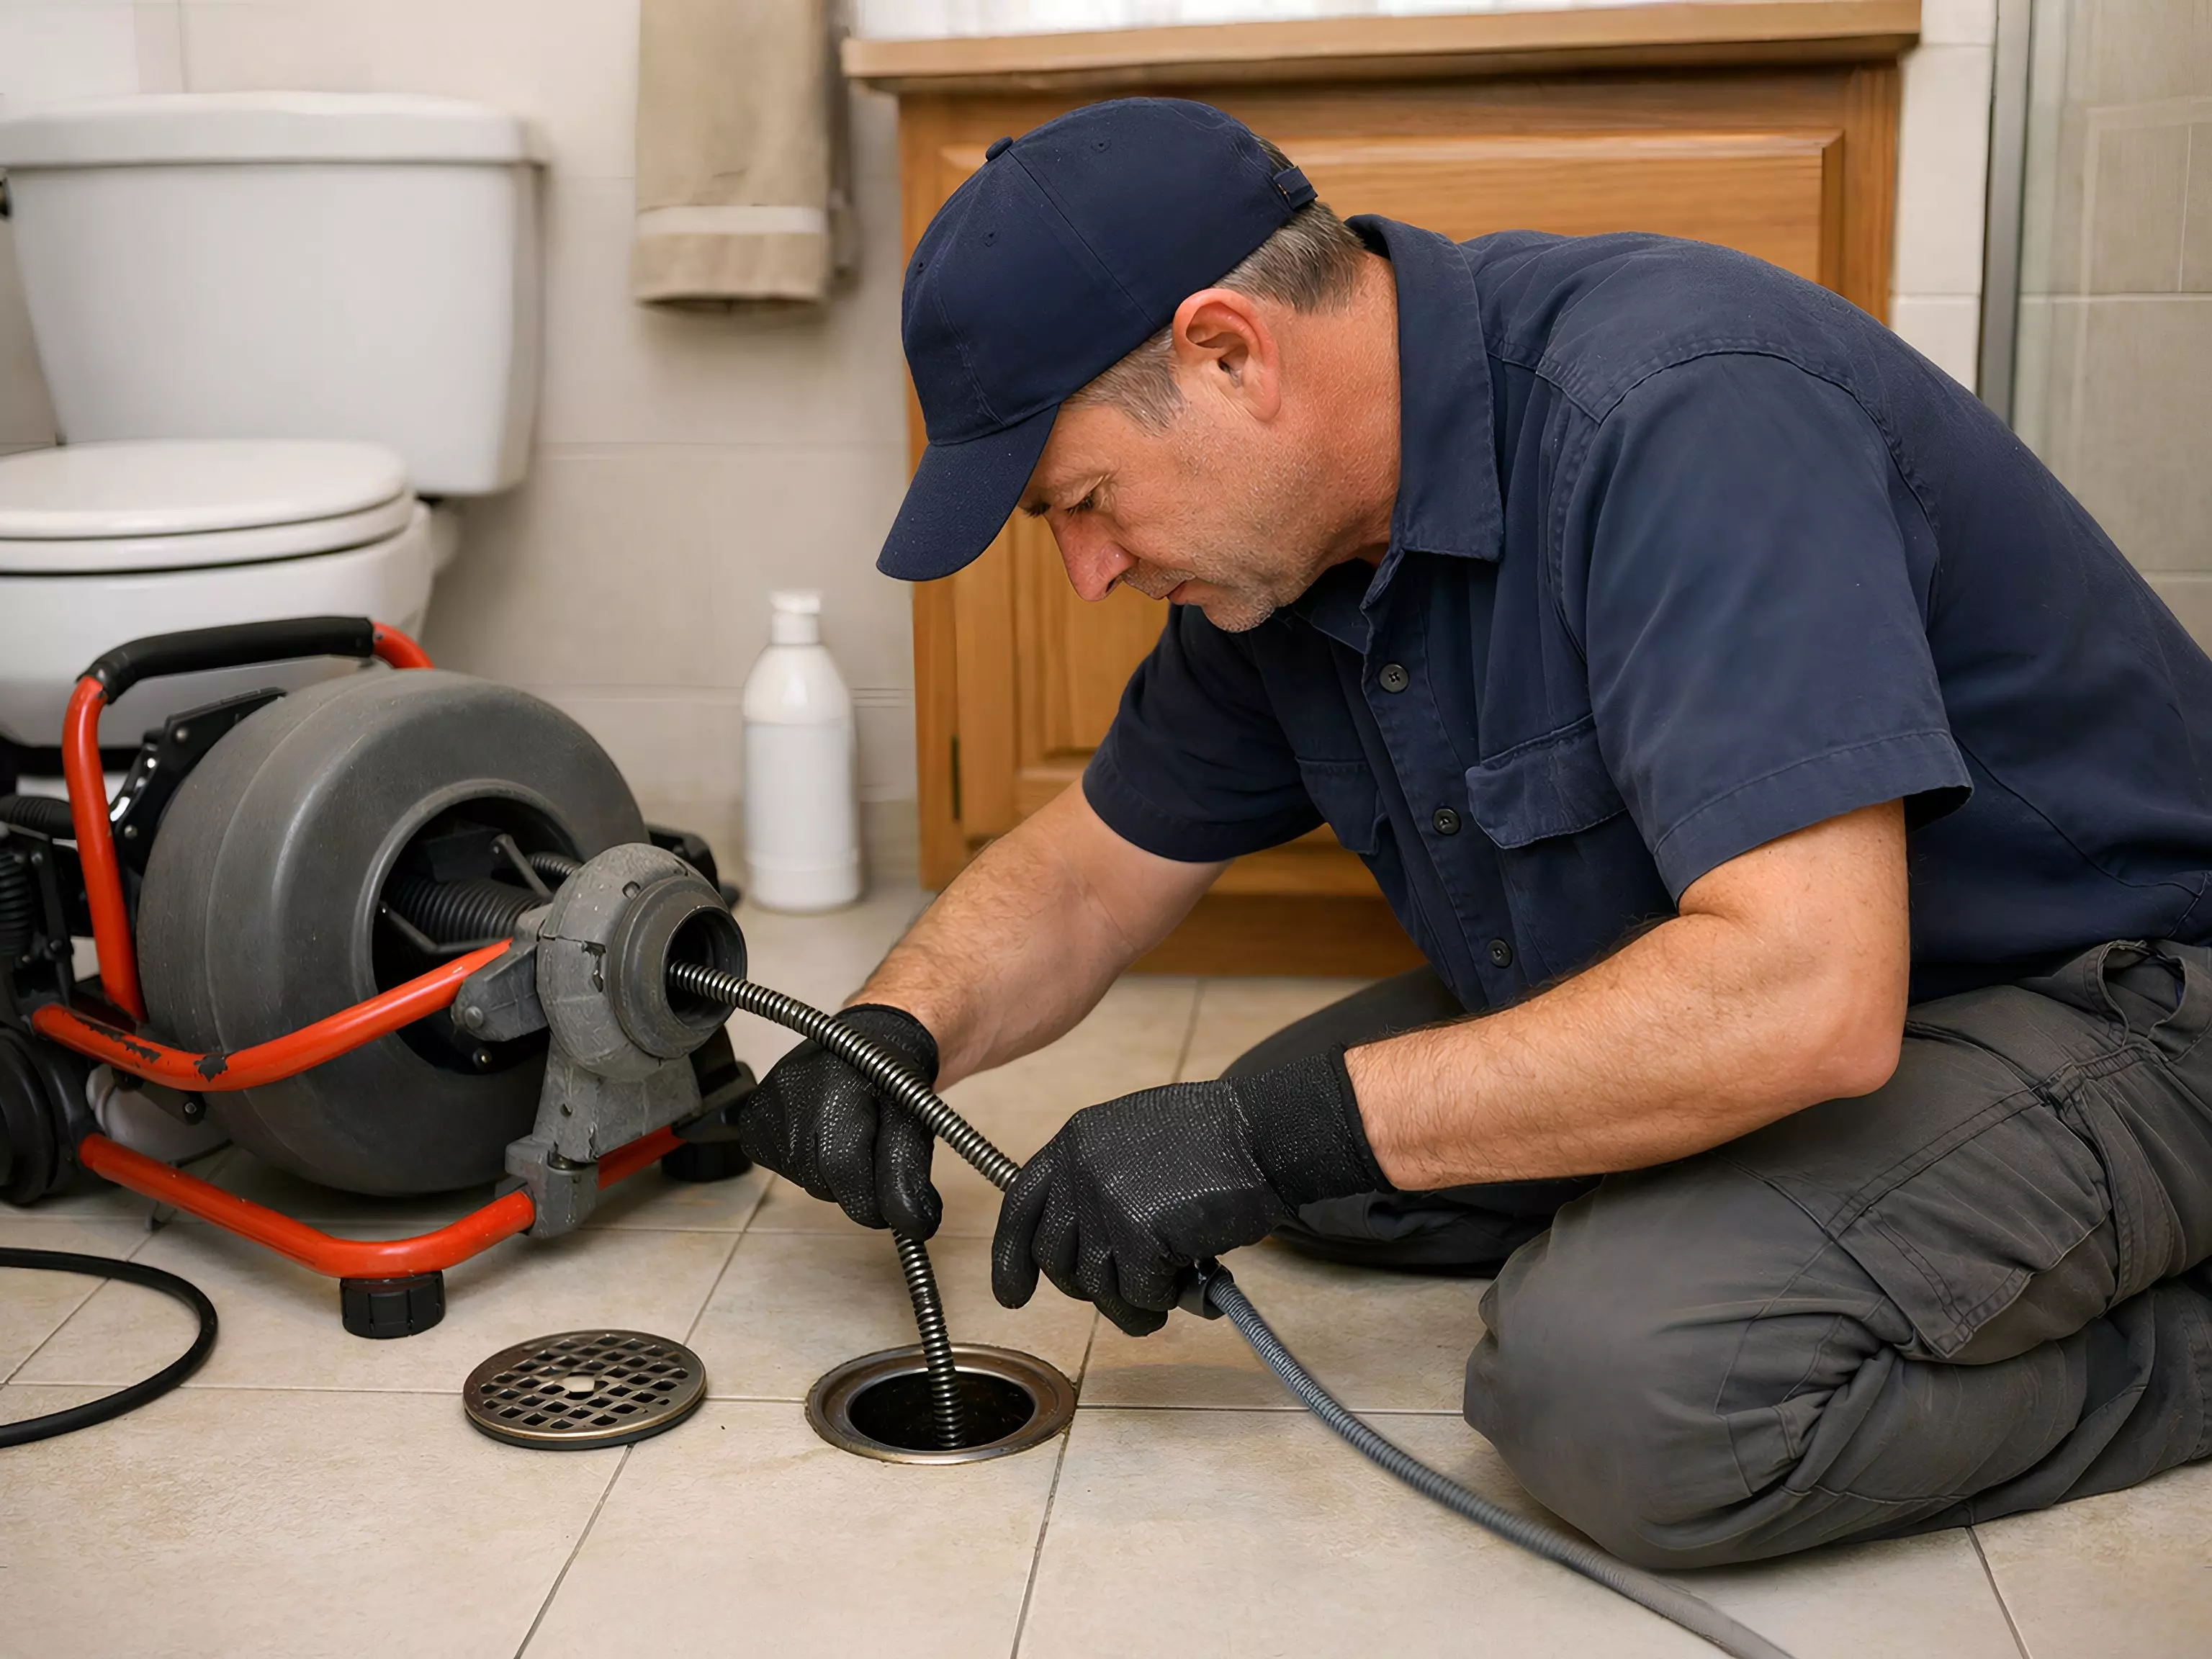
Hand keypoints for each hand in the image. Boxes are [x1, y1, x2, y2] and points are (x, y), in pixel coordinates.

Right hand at [687, 1004, 943, 1234]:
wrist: (863, 1044)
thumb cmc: (889, 1080)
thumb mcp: (915, 1120)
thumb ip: (909, 1171)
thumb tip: (914, 1224)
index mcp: (835, 1090)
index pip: (844, 1171)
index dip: (874, 1201)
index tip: (897, 1206)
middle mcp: (790, 1096)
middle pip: (825, 1184)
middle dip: (856, 1184)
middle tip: (872, 1148)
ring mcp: (765, 1110)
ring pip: (806, 1182)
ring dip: (831, 1173)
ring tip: (846, 1133)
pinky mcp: (752, 1125)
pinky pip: (785, 1169)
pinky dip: (808, 1164)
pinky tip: (820, 1133)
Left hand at [992, 1050, 1386, 1334]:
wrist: (1265, 1135)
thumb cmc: (1217, 1142)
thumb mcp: (1136, 1141)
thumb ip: (1100, 1182)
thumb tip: (1088, 1249)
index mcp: (1075, 1140)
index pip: (1020, 1207)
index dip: (1011, 1258)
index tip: (1013, 1295)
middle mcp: (1080, 1168)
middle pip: (1057, 1258)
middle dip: (1091, 1288)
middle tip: (1132, 1292)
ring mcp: (1106, 1200)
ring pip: (1097, 1285)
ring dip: (1133, 1302)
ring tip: (1172, 1290)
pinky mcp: (1137, 1234)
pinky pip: (1138, 1293)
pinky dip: (1164, 1299)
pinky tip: (1190, 1280)